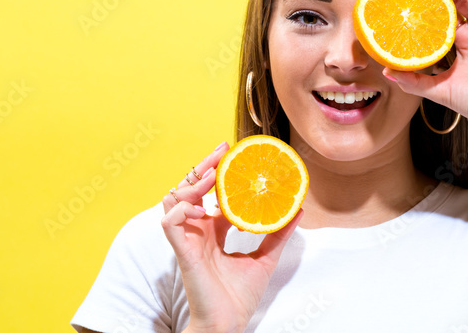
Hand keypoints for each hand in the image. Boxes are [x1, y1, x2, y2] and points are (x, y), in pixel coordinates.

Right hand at [161, 142, 303, 332]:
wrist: (228, 324)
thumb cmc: (238, 297)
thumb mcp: (265, 258)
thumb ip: (277, 233)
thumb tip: (297, 210)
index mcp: (212, 231)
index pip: (208, 193)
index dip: (216, 171)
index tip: (231, 153)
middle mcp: (197, 231)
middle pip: (190, 187)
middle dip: (203, 166)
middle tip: (222, 151)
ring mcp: (187, 240)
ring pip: (174, 198)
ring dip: (192, 183)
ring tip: (213, 177)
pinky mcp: (182, 252)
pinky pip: (170, 222)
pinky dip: (182, 209)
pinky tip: (203, 209)